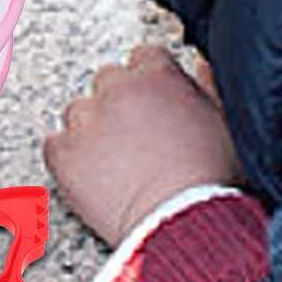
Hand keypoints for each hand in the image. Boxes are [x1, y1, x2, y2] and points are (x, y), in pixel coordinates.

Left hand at [43, 45, 244, 246]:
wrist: (183, 223)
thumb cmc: (212, 181)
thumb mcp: (226, 124)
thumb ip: (208, 86)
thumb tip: (198, 66)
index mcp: (158, 76)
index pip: (144, 57)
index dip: (150, 82)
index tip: (153, 104)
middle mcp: (117, 89)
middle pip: (108, 81)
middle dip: (120, 105)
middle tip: (135, 139)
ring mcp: (86, 120)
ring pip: (78, 112)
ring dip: (92, 131)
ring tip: (115, 164)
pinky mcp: (63, 153)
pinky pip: (55, 146)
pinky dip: (68, 159)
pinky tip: (92, 178)